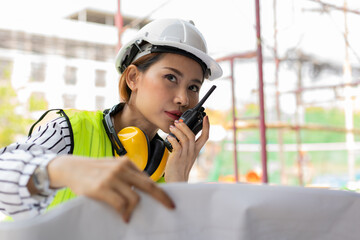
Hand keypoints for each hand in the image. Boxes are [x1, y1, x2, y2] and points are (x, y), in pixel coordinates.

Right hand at [48, 155, 174, 222]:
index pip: (148, 179)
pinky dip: (124, 212)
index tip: (168, 200)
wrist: (71, 167)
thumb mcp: (113, 166)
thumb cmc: (94, 170)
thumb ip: (127, 174)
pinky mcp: (101, 188)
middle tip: (170, 207)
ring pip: (134, 198)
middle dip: (162, 197)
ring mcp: (112, 178)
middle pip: (148, 185)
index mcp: (126, 162)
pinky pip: (120, 204)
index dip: (159, 191)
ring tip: (130, 216)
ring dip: (135, 210)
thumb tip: (143, 189)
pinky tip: (124, 217)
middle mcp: (122, 168)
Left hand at [164, 115, 209, 181]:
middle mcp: (192, 151)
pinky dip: (173, 139)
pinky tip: (169, 136)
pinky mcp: (178, 157)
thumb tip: (179, 134)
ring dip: (178, 130)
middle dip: (185, 126)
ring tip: (171, 126)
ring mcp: (185, 154)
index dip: (207, 126)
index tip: (206, 117)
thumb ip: (185, 145)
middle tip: (178, 121)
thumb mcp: (186, 155)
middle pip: (192, 135)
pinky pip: (177, 145)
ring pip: (185, 138)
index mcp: (196, 150)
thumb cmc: (179, 167)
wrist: (177, 179)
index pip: (205, 137)